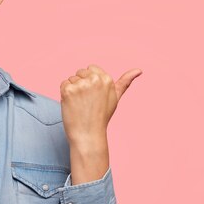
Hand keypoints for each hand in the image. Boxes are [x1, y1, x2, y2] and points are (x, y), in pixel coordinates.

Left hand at [60, 64, 141, 183]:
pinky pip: (63, 84)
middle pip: (80, 72)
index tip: (92, 96)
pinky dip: (65, 94)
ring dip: (72, 89)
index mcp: (107, 79)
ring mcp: (81, 85)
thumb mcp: (116, 98)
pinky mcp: (69, 90)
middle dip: (81, 84)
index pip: (91, 68)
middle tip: (86, 102)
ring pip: (71, 78)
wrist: (88, 135)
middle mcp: (95, 79)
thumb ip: (125, 82)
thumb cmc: (101, 117)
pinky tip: (72, 105)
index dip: (89, 82)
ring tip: (80, 104)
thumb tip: (139, 70)